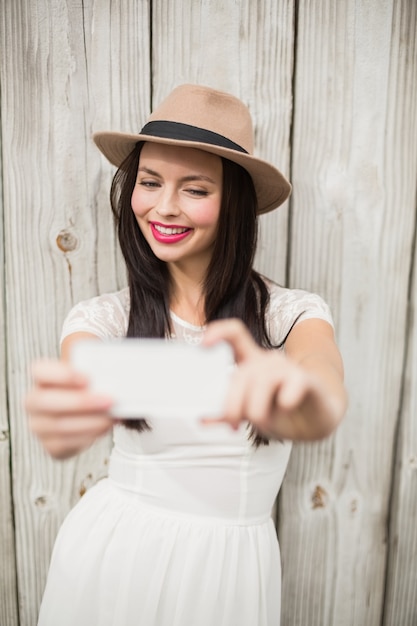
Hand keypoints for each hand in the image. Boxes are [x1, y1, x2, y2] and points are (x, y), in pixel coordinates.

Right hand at [25, 359, 113, 458]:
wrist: (88, 408)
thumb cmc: (89, 384)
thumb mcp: (91, 367)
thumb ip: (96, 360)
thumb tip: (113, 365)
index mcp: (40, 377)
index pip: (39, 371)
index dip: (62, 375)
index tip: (87, 378)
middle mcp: (34, 401)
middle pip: (46, 401)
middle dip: (80, 402)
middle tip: (108, 400)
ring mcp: (39, 425)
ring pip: (58, 425)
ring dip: (89, 421)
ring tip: (111, 415)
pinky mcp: (51, 445)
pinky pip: (66, 444)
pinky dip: (88, 436)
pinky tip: (104, 426)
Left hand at [202, 319, 345, 440]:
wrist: (319, 419)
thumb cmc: (282, 413)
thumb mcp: (251, 414)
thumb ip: (229, 412)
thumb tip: (202, 418)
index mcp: (252, 365)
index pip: (235, 335)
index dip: (219, 332)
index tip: (203, 343)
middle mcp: (269, 362)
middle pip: (244, 372)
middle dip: (233, 402)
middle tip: (233, 423)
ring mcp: (289, 369)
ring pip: (264, 380)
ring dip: (256, 407)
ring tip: (260, 423)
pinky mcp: (308, 381)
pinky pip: (293, 383)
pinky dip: (286, 398)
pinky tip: (285, 407)